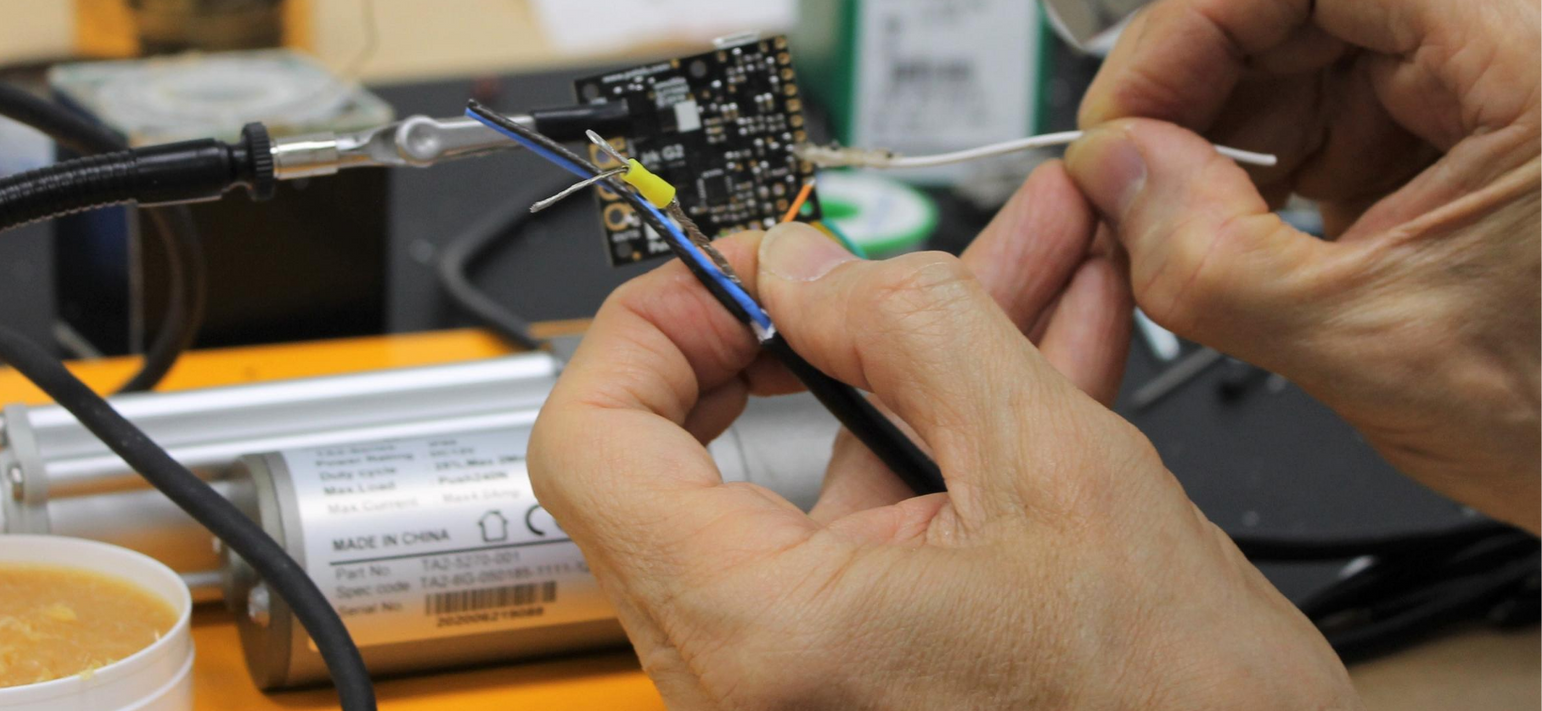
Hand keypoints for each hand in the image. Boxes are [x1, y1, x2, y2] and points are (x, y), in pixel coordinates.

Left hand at [528, 166, 1355, 708]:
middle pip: (698, 455)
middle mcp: (749, 681)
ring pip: (809, 483)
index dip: (654, 325)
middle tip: (868, 267)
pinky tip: (1027, 356)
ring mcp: (799, 684)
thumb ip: (916, 329)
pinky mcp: (859, 677)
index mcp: (762, 637)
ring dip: (908, 371)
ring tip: (1012, 274)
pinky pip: (864, 533)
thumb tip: (816, 266)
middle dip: (810, 325)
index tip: (742, 271)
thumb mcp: (1060, 470)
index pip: (590, 443)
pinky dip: (934, 445)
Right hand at [1065, 0, 1540, 531]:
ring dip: (1233, 130)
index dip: (1190, 30)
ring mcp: (1499, 84)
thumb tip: (1113, 173)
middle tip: (1137, 174)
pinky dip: (1278, 162)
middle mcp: (1519, 47)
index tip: (1125, 118)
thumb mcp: (1367, 345)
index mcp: (1530, 57)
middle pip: (1304, 3)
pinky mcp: (1477, 126)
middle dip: (1201, 87)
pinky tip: (1254, 226)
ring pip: (1314, 49)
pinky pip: (1346, 104)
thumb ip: (1207, 260)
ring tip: (1194, 219)